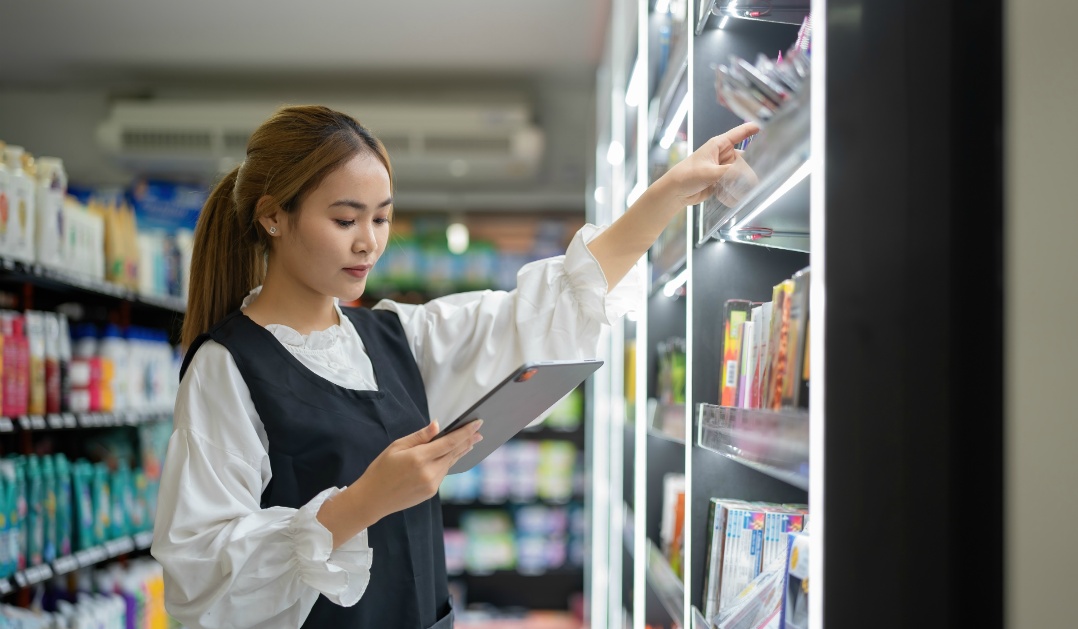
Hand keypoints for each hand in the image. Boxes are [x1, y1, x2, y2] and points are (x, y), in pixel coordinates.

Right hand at [356, 419, 482, 520]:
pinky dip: (449, 462)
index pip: (449, 442)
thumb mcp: (397, 447)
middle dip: (468, 441)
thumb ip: (420, 436)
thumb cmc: (381, 470)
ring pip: (450, 463)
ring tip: (471, 441)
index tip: (477, 423)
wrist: (372, 499)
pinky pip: (443, 473)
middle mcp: (428, 472)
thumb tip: (438, 425)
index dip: (466, 432)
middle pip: (454, 453)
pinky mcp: (431, 492)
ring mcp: (431, 485)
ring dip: (461, 451)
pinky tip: (453, 455)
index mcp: (419, 458)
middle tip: (479, 431)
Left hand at [658, 122, 759, 206]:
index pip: (739, 133)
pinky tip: (728, 196)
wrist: (675, 193)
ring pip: (741, 174)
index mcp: (718, 145)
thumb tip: (750, 177)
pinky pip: (734, 184)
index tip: (765, 126)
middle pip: (744, 159)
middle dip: (747, 170)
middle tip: (752, 180)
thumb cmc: (686, 175)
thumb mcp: (709, 172)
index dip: (752, 129)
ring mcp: (723, 168)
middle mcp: (722, 155)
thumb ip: (731, 173)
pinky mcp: (721, 180)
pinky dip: (733, 190)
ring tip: (736, 190)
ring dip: (740, 183)